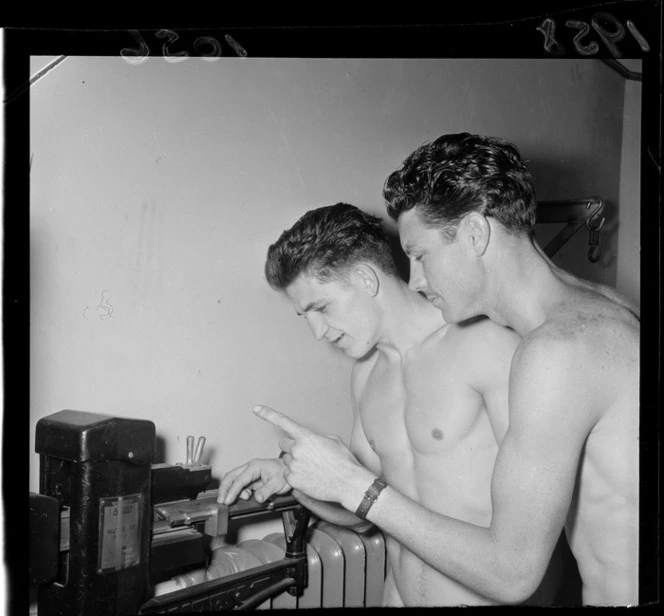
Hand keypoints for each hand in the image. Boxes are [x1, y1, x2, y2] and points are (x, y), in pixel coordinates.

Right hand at [217, 457, 290, 504]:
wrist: (289, 469)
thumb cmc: (284, 473)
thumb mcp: (278, 483)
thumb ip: (267, 491)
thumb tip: (257, 498)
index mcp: (255, 466)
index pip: (239, 480)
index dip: (232, 491)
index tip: (227, 501)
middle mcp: (250, 467)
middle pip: (230, 476)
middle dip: (224, 489)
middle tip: (221, 501)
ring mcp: (249, 472)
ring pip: (233, 480)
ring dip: (230, 491)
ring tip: (235, 500)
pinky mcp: (250, 478)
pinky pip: (239, 484)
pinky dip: (237, 492)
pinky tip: (244, 497)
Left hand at [253, 405, 374, 506]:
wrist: (348, 483)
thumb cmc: (344, 462)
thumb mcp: (333, 441)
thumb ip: (317, 438)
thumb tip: (314, 441)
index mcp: (306, 436)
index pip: (282, 421)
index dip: (267, 414)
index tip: (256, 409)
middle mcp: (297, 449)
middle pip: (284, 444)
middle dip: (292, 447)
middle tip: (306, 455)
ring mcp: (293, 465)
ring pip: (287, 460)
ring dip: (295, 463)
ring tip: (312, 469)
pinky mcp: (292, 480)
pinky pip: (288, 474)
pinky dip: (296, 476)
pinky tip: (309, 477)